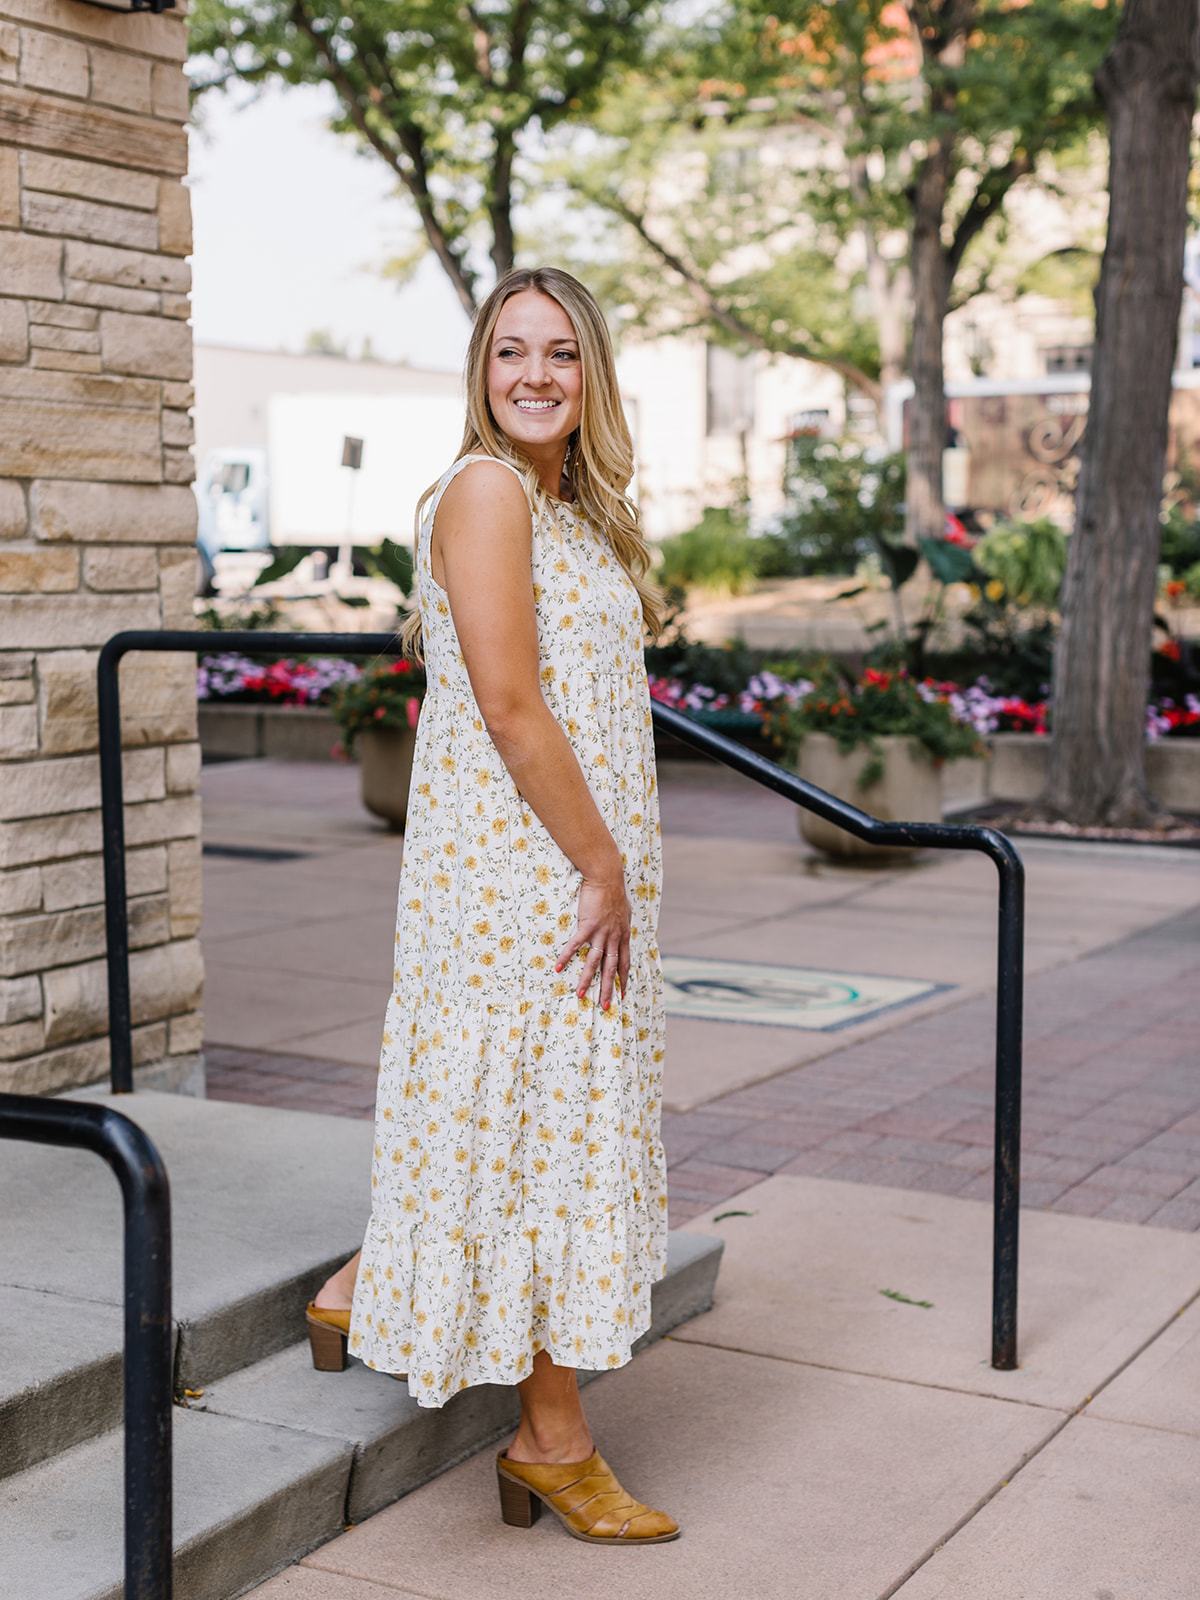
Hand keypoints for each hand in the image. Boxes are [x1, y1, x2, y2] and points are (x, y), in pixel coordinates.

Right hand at [555, 873, 630, 1012]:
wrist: (607, 878)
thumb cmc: (614, 892)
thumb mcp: (624, 912)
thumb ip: (622, 924)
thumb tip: (622, 928)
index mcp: (622, 935)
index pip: (624, 963)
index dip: (623, 980)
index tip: (623, 995)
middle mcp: (613, 937)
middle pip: (611, 968)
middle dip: (608, 989)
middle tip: (606, 1007)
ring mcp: (601, 932)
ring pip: (594, 962)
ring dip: (587, 980)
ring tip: (581, 995)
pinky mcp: (587, 925)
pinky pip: (576, 945)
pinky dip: (567, 956)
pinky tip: (559, 967)